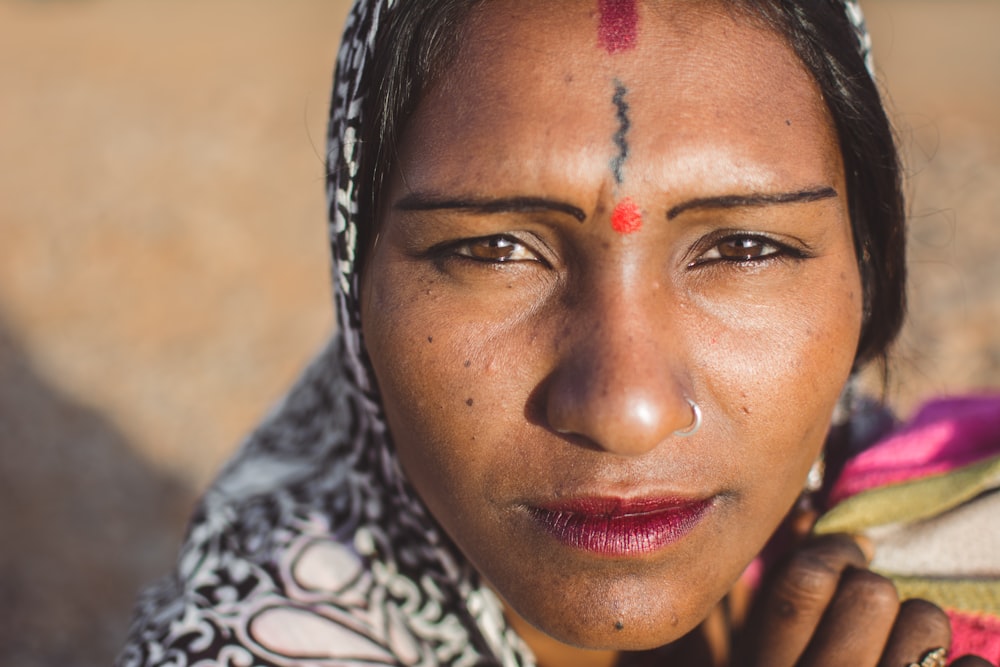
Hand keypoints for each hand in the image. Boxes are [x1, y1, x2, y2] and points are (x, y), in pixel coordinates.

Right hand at [733, 533, 994, 666]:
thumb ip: (770, 609)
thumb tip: (805, 516)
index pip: (802, 583)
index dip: (834, 551)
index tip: (852, 552)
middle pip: (869, 592)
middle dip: (879, 593)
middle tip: (875, 615)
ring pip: (924, 621)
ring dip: (924, 630)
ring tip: (908, 655)